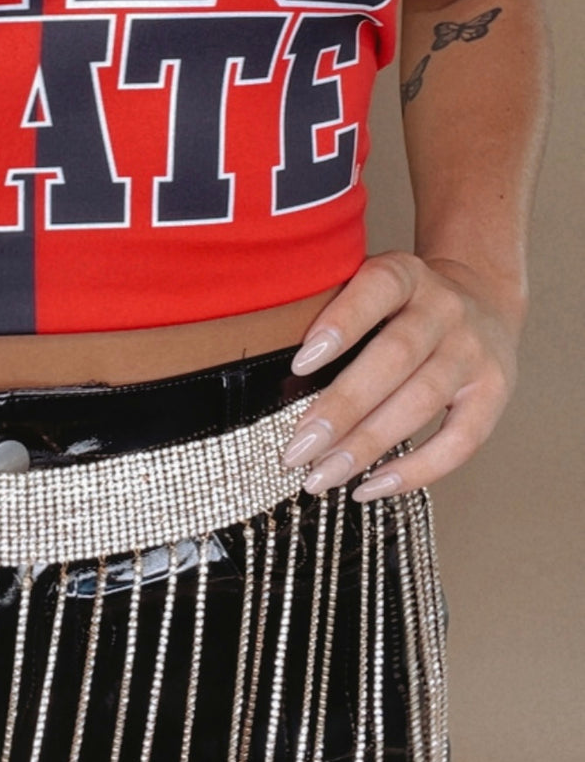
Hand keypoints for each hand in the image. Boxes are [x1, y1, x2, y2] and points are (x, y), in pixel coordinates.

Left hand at [280, 251, 521, 499]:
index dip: (341, 323)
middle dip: (341, 408)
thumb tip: (267, 378)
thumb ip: (331, 314)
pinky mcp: (494, 394)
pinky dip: (414, 471)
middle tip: (295, 450)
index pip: (377, 289)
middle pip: (395, 357)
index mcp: (406, 274)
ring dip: (366, 445)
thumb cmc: (399, 306)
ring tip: (320, 477)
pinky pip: (459, 441)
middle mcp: (445, 308)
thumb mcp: (370, 287)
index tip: (300, 364)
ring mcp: (474, 352)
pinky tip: (369, 487)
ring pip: (421, 402)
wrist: (482, 299)